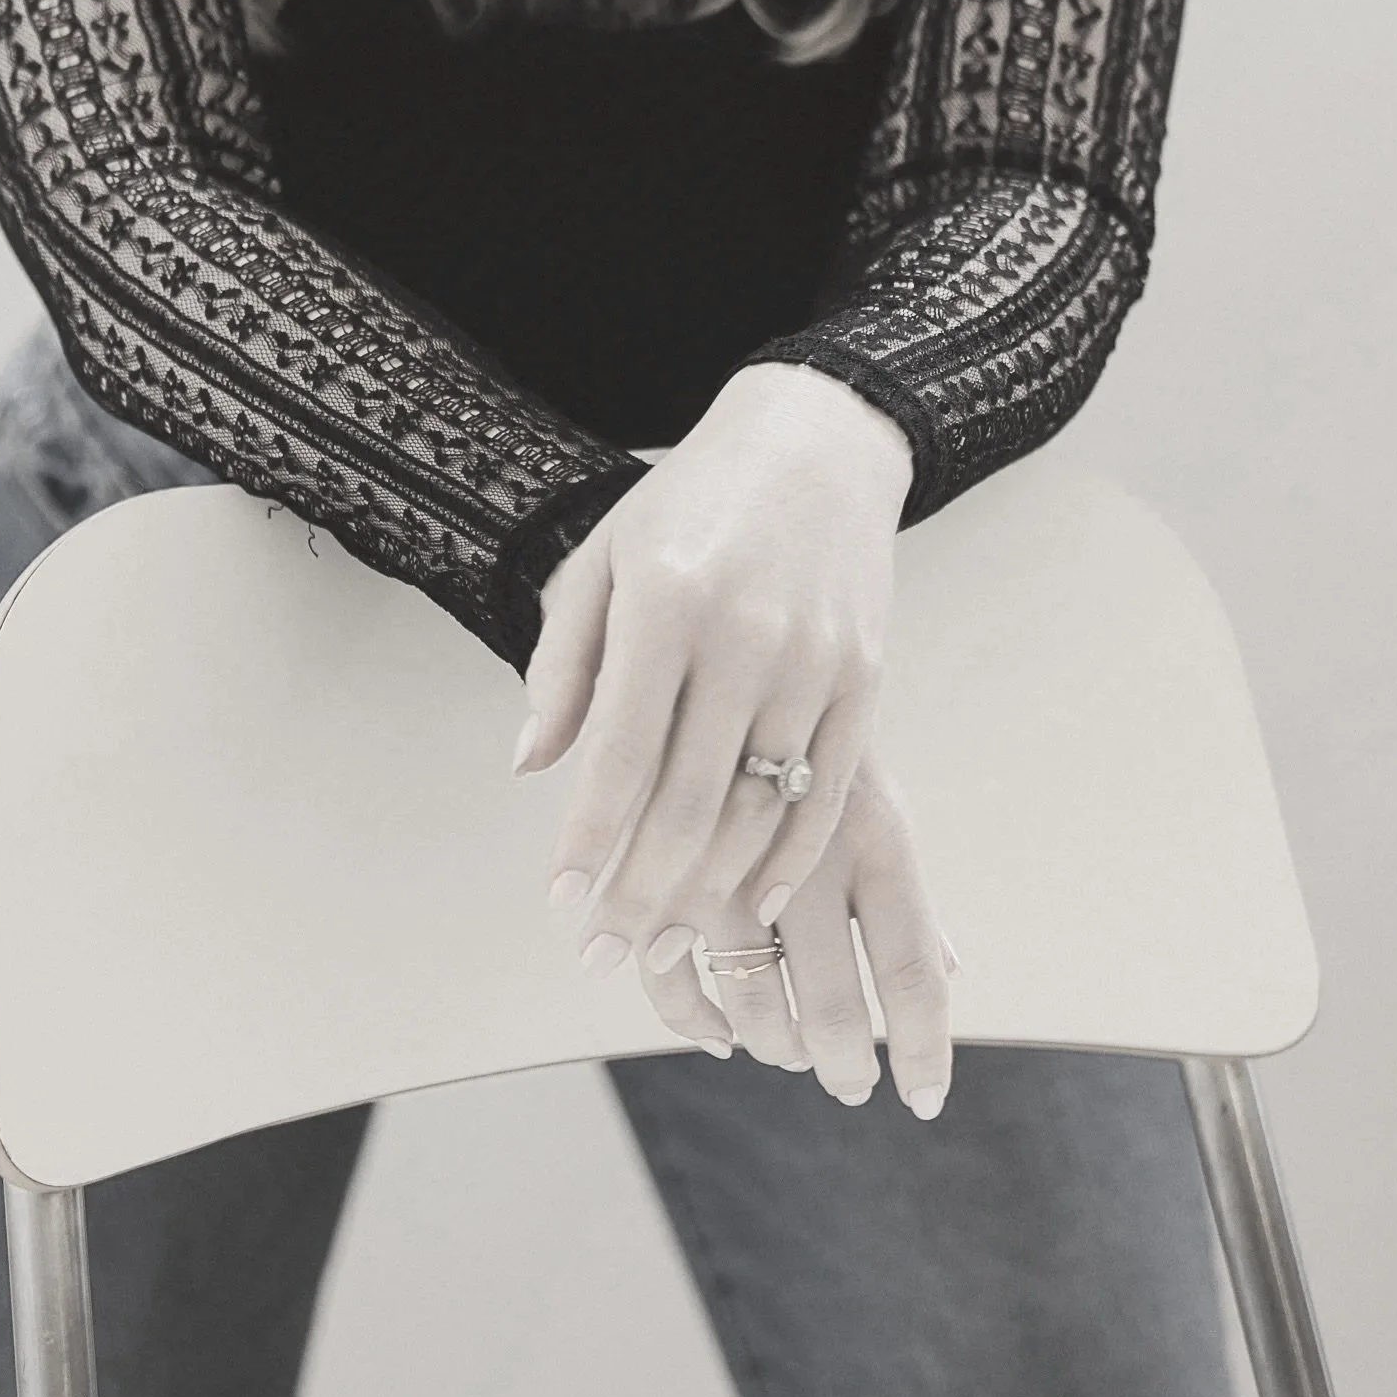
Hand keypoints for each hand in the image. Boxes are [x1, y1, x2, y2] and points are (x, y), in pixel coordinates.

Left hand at [514, 362, 913, 990]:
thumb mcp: (606, 557)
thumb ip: (565, 663)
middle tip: (604, 955)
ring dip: (708, 895)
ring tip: (664, 947)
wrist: (816, 441)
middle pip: (689, 803)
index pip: (620, 754)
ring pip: (759, 812)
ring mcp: (812, 662)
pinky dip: (788, 861)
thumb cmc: (689, 502)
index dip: (589, 841)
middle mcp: (743, 636)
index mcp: (666, 602)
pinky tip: (751, 905)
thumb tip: (532, 765)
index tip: (562, 906)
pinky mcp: (863, 679)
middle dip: (641, 895)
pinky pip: (826, 794)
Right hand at [642, 749, 955, 1112]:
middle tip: (851, 1084)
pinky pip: (674, 984)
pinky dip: (696, 1022)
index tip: (927, 1100)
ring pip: (756, 1007)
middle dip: (843, 1064)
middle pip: (835, 1006)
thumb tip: (950, 970)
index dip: (924, 1048)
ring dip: (774, 1045)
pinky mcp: (661, 868)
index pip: (913, 969)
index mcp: (875, 834)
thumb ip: (906, 887)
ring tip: (785, 1049)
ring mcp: (730, 867)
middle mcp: (808, 857)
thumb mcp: (872, 793)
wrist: (713, 641)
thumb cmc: (808, 734)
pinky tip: (717, 1031)